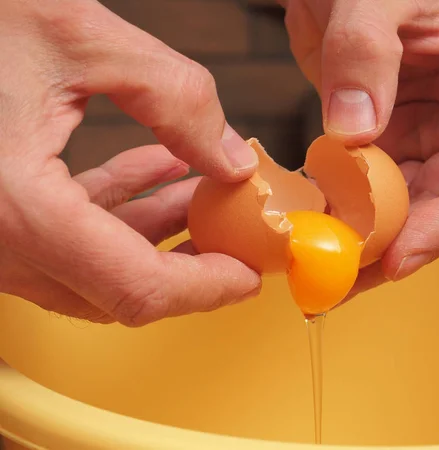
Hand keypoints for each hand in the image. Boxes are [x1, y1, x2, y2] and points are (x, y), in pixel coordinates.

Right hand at [0, 0, 260, 325]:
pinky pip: (72, 233)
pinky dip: (123, 208)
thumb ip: (174, 97)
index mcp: (15, 207)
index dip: (207, 289)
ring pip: (99, 266)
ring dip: (160, 231)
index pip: (136, 287)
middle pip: (120, 291)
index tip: (249, 275)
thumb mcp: (80, 38)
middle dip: (190, 266)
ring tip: (207, 190)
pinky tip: (159, 169)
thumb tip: (229, 160)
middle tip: (236, 235)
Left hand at [283, 0, 438, 293]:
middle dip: (398, 245)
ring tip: (324, 275)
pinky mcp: (392, 139)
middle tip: (344, 281)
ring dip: (368, 242)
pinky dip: (347, 215)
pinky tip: (315, 235)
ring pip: (409, 204)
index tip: (398, 258)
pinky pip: (375, 189)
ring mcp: (432, 131)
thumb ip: (365, 56)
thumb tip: (353, 136)